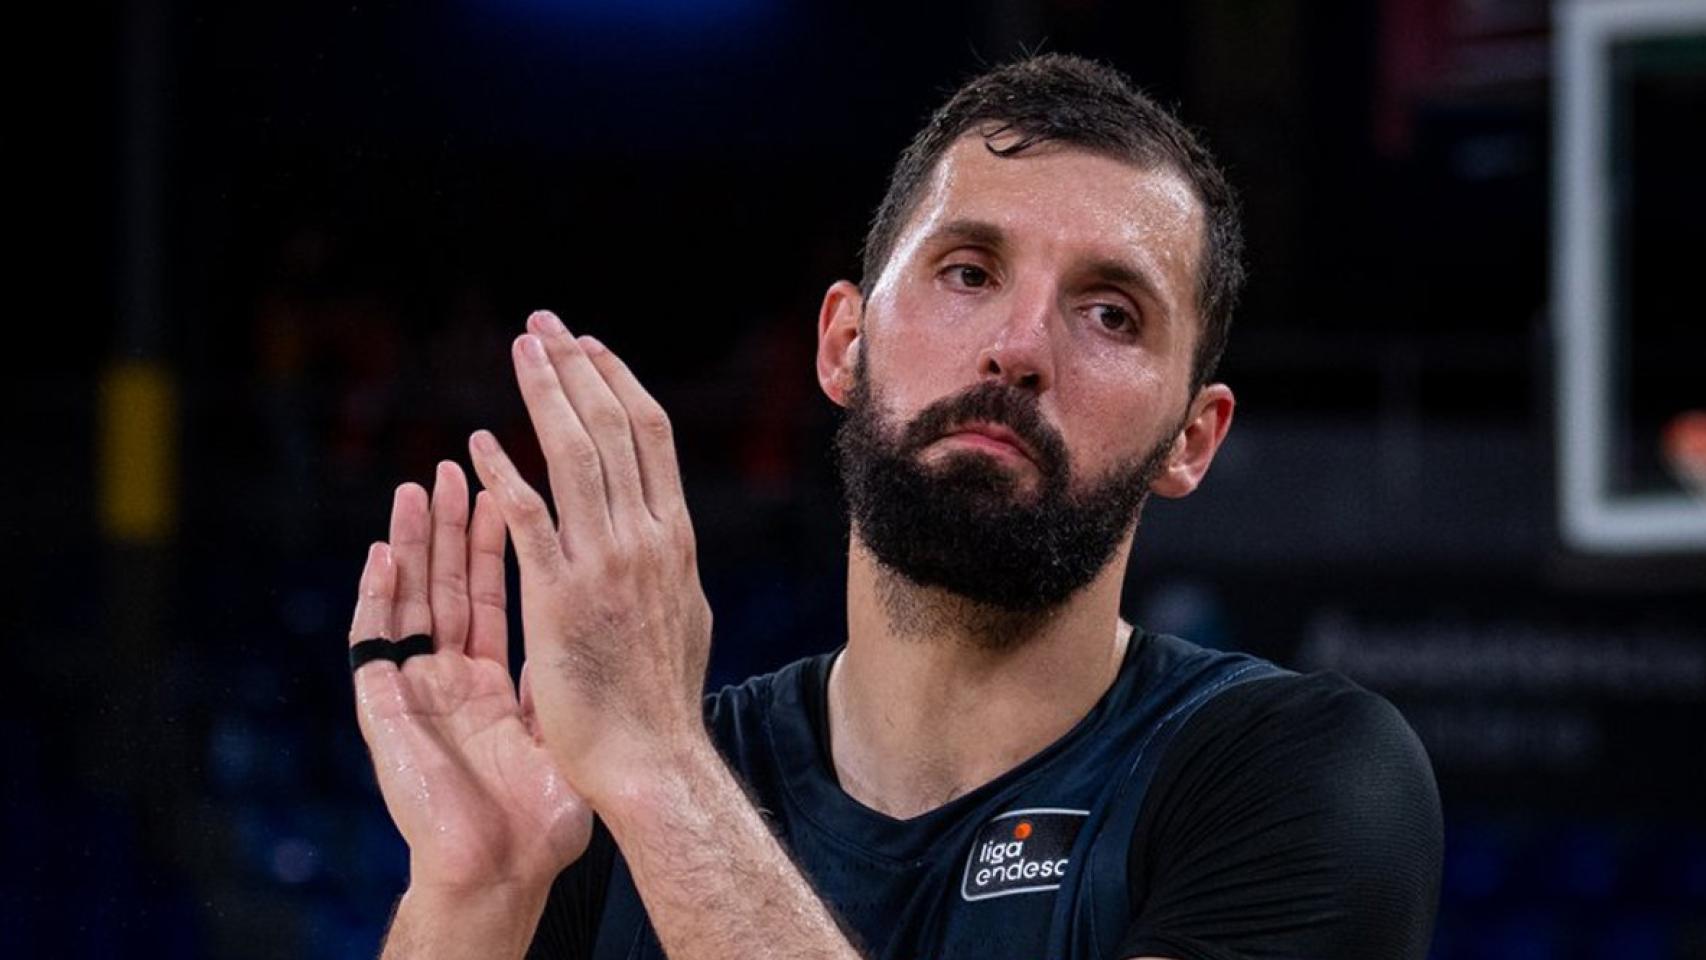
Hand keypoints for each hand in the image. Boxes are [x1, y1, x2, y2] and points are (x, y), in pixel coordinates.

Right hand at [348, 463, 591, 894]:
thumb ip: (568, 685)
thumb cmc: (540, 820)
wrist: (500, 872)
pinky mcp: (384, 710)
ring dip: (413, 543)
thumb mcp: (561, 736)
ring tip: (418, 485)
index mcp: (490, 682)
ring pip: (408, 601)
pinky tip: (383, 552)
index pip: (492, 593)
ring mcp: (415, 692)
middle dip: (451, 523)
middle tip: (458, 464)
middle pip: (446, 584)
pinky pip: (374, 644)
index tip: (505, 485)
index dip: (495, 542)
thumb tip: (613, 640)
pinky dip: (377, 596)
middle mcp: (449, 679)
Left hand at [466, 311, 712, 805]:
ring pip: (575, 456)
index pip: (649, 435)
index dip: (616, 382)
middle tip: (544, 325)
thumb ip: (667, 563)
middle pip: (613, 428)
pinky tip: (476, 447)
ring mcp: (606, 564)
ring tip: (520, 351)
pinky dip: (503, 476)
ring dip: (545, 395)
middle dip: (577, 367)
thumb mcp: (685, 611)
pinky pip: (530, 520)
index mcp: (674, 536)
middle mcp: (646, 538)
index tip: (589, 346)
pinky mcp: (562, 598)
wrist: (655, 757)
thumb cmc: (664, 697)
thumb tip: (663, 530)